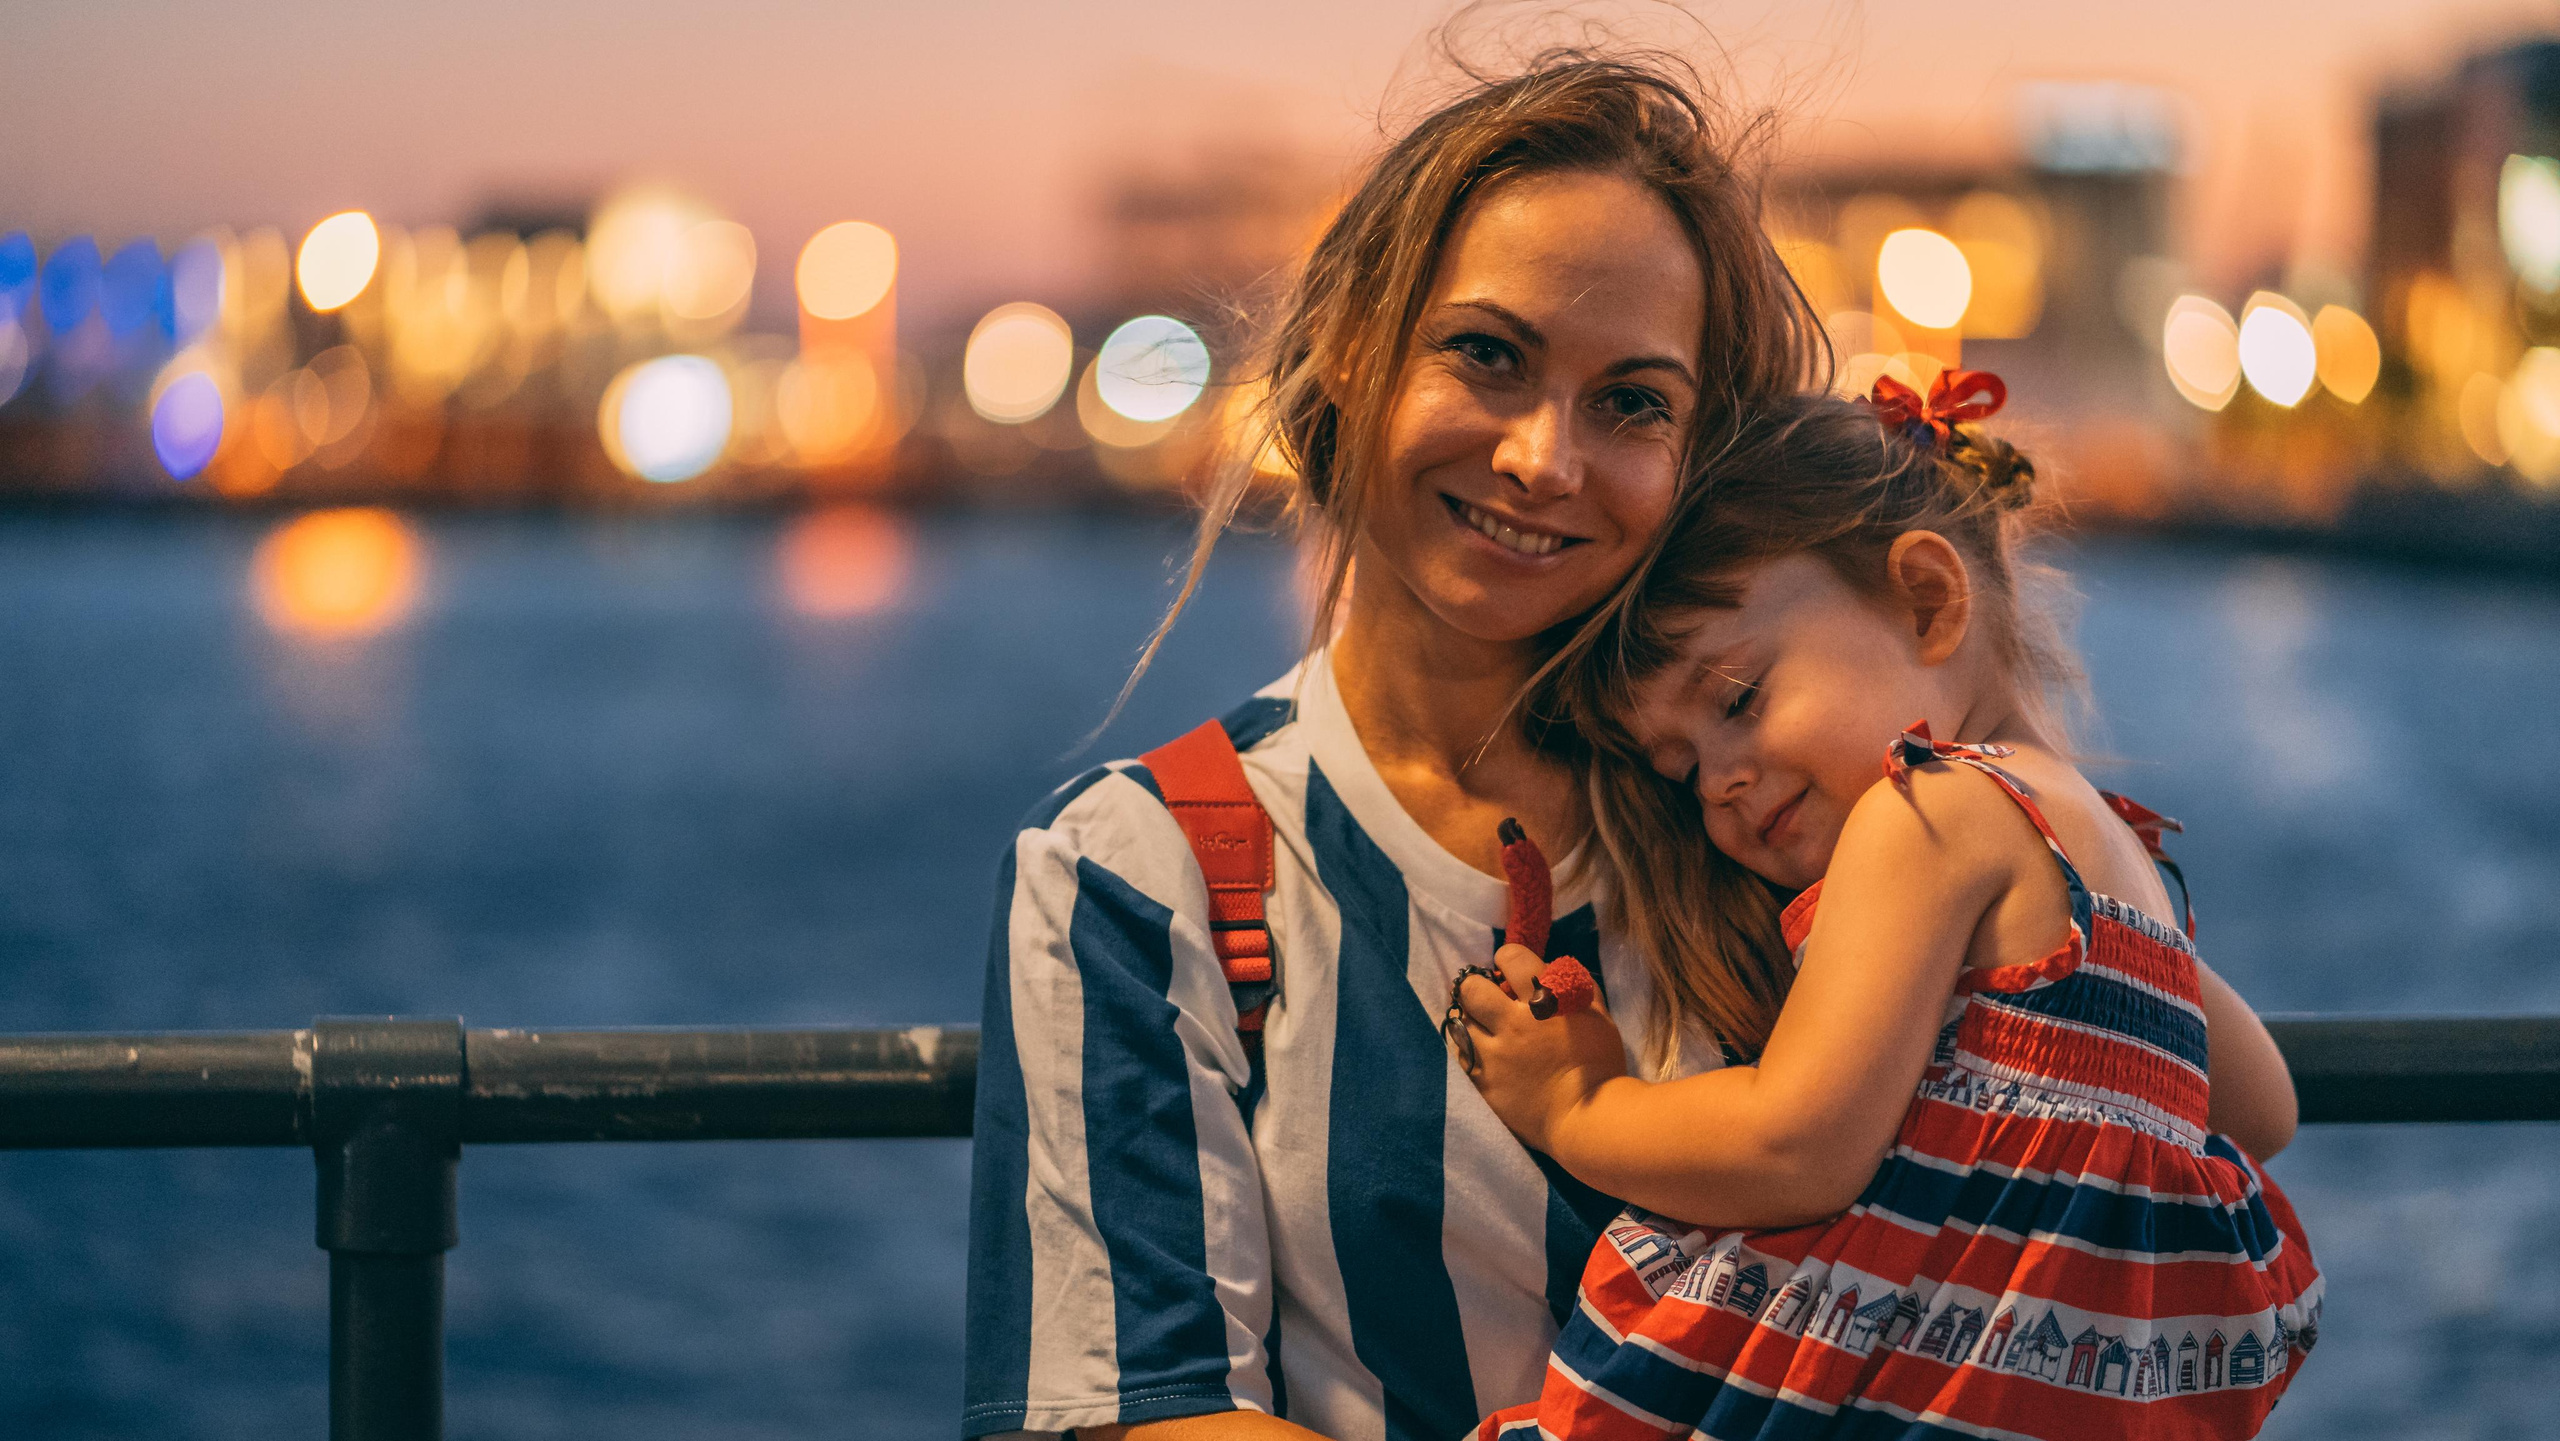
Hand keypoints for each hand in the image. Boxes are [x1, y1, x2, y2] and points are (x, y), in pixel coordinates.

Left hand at [1448, 944, 1627, 1151]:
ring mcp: (1494, 1056)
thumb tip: (1552, 966)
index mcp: (1545, 1002)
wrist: (1589, 1121)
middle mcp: (1513, 1024)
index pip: (1511, 957)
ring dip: (1471, 1022)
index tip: (1509, 970)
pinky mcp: (1483, 1083)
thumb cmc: (1600, 1065)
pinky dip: (1470, 1052)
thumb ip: (1576, 986)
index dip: (1508, 959)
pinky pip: (1461, 1057)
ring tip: (1485, 1030)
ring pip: (1460, 1023)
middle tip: (1487, 998)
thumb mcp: (1599, 1015)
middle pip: (1471, 987)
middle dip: (1476, 987)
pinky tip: (1484, 1057)